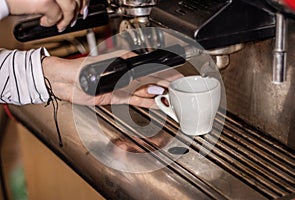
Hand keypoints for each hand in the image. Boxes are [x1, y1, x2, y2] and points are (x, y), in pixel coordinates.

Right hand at [6, 0, 86, 30]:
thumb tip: (75, 4)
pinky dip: (52, 22)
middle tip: (76, 18)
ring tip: (61, 24)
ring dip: (68, 19)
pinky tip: (45, 22)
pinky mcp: (44, 2)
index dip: (83, 0)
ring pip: (70, 7)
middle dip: (79, 9)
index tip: (83, 6)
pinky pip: (56, 16)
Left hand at [42, 51, 182, 107]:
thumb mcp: (111, 72)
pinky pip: (136, 99)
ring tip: (171, 101)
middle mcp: (127, 74)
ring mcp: (123, 85)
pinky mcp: (118, 96)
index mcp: (127, 62)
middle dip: (166, 87)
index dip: (166, 75)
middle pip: (151, 81)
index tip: (178, 81)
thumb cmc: (83, 70)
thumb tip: (152, 87)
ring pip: (146, 91)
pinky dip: (147, 102)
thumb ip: (134, 81)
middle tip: (179, 93)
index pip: (152, 69)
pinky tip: (156, 103)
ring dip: (158, 96)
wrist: (65, 82)